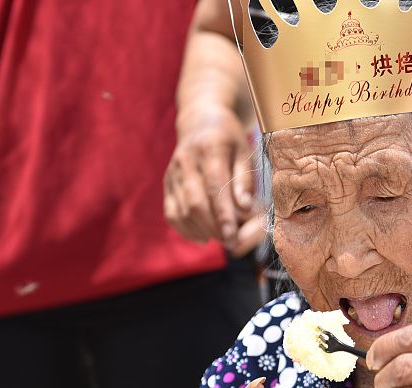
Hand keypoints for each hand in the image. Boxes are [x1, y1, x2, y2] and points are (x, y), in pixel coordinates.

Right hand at [163, 107, 264, 253]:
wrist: (200, 121)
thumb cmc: (230, 139)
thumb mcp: (245, 151)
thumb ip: (245, 179)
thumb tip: (244, 207)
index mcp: (210, 148)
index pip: (214, 187)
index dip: (223, 214)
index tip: (233, 235)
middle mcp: (186, 160)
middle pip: (195, 203)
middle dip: (213, 227)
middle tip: (231, 242)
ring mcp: (172, 172)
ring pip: (181, 211)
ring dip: (201, 231)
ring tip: (220, 238)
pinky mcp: (166, 183)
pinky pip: (171, 213)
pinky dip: (185, 230)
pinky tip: (203, 236)